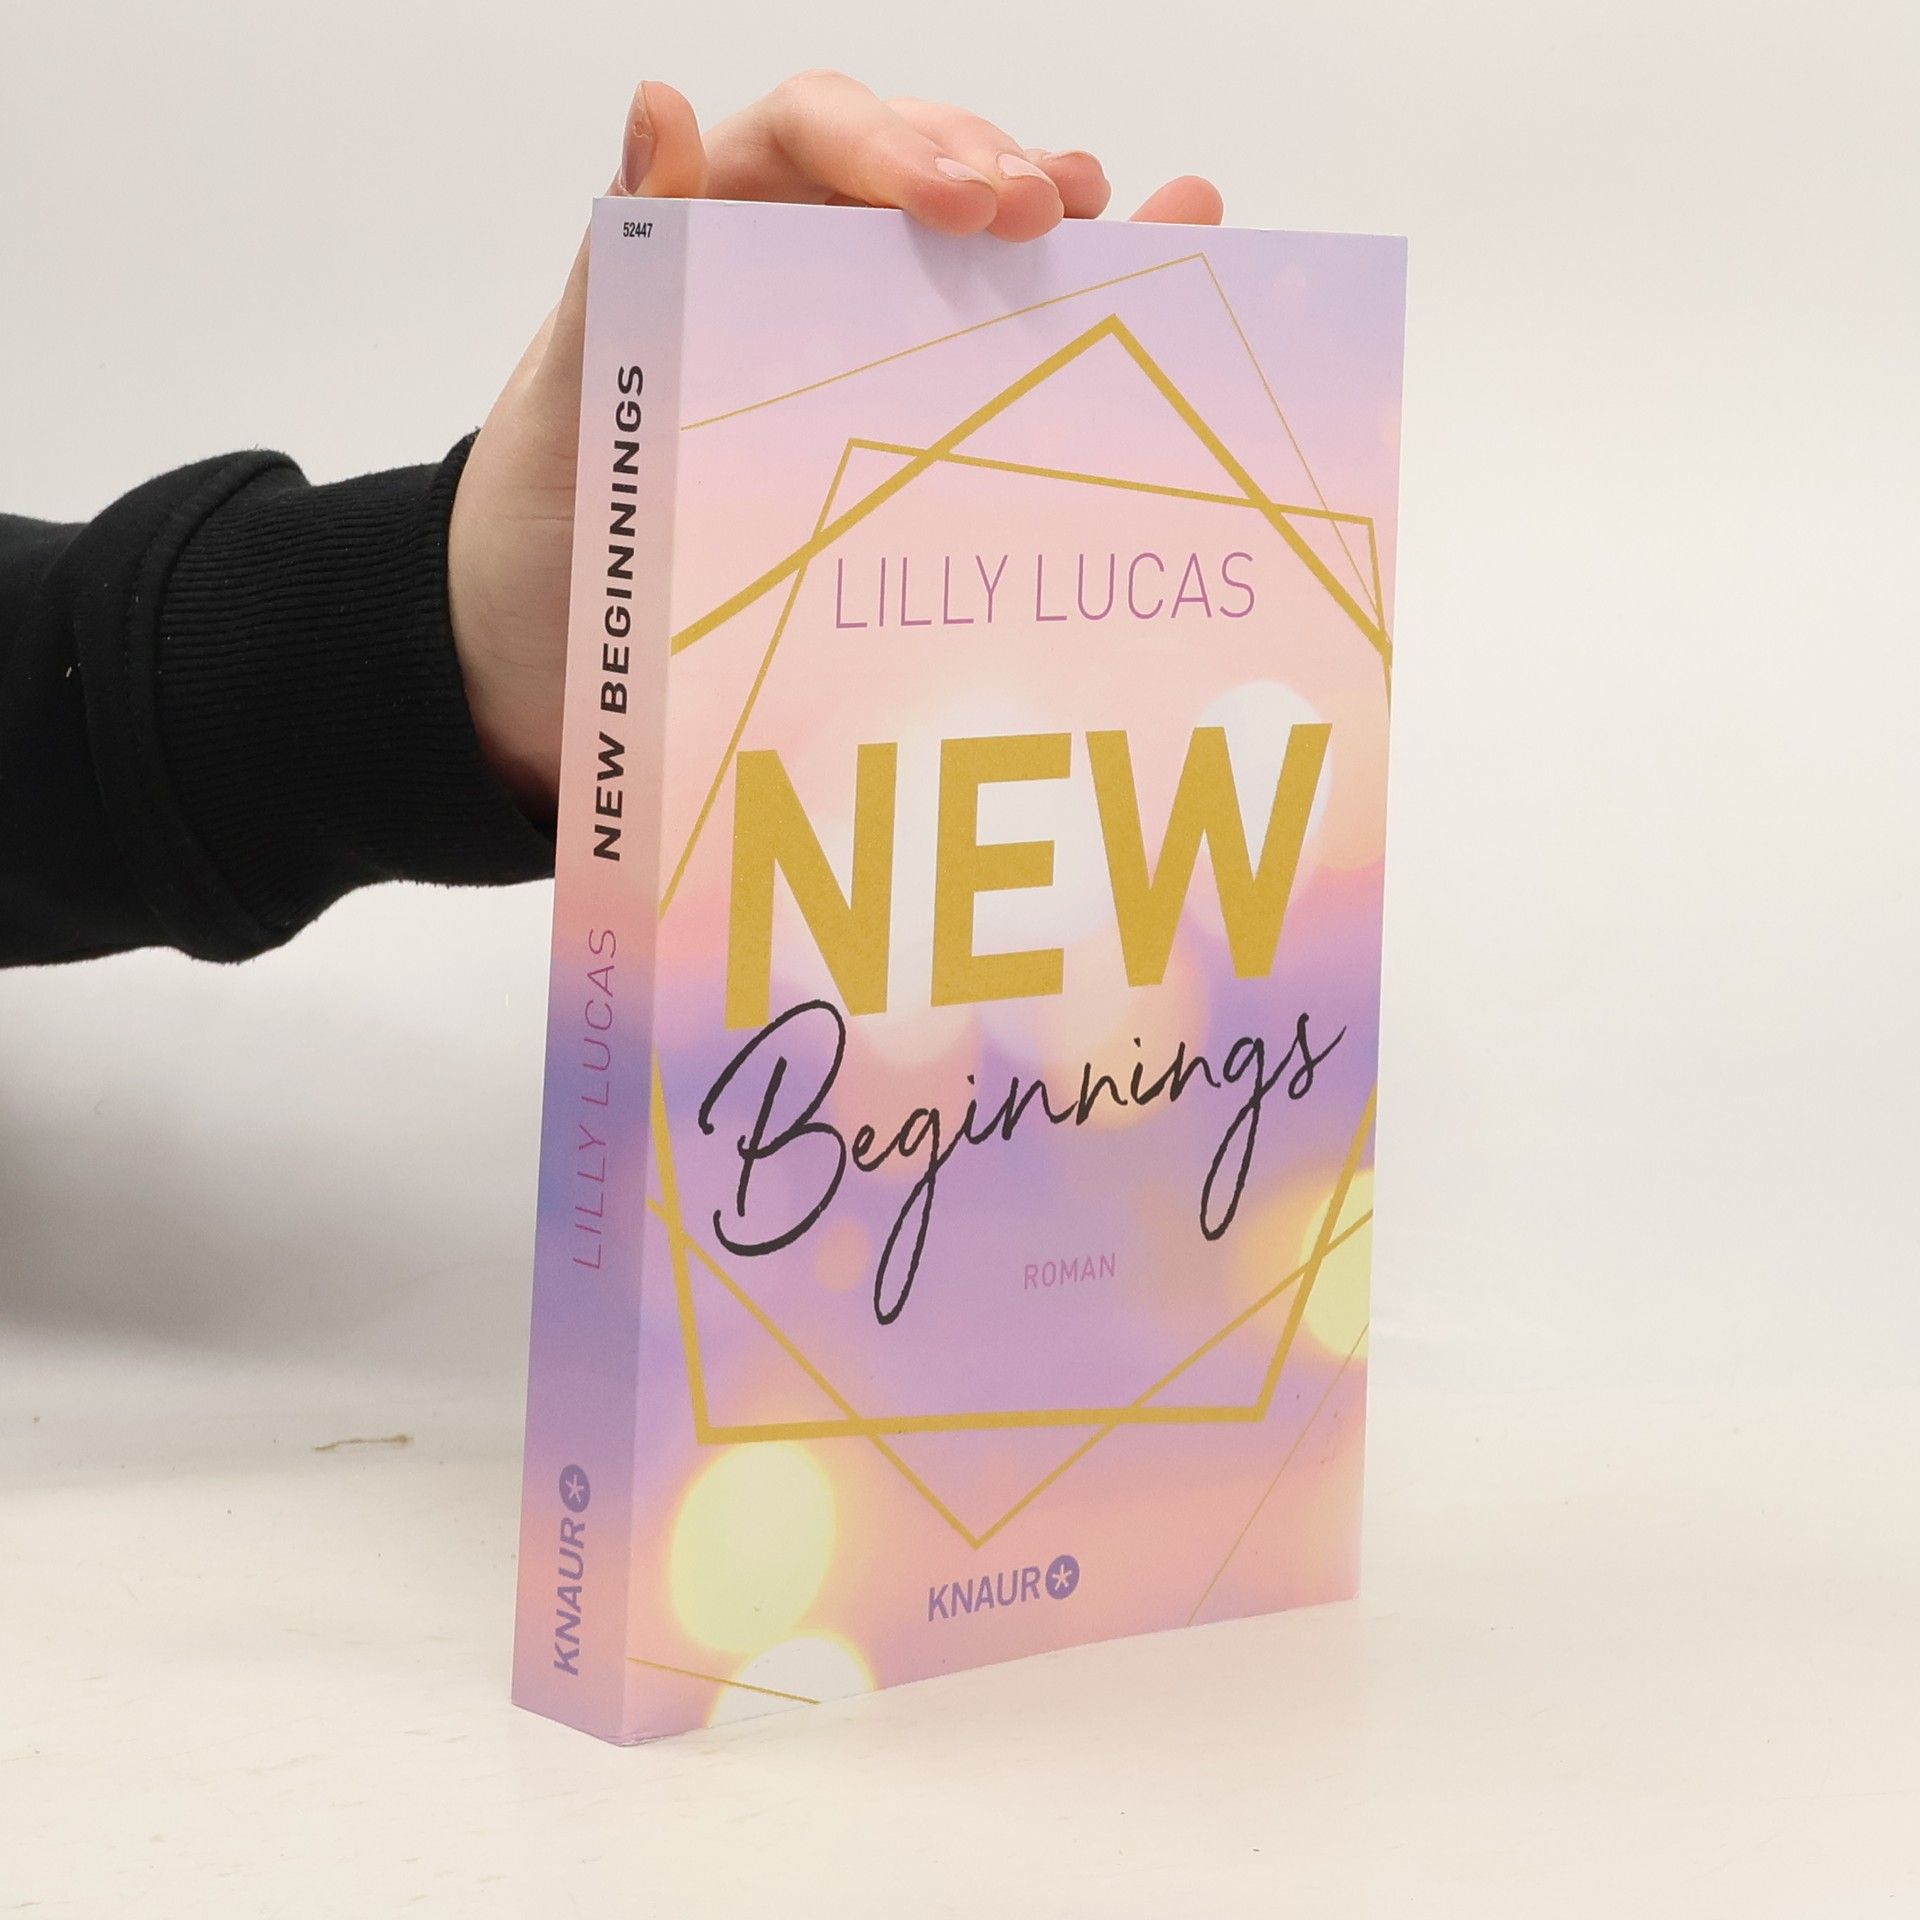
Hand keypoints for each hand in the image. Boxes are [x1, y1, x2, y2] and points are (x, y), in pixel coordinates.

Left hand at [448, 73, 1223, 818]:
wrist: (553, 650)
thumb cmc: (550, 519)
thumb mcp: (573, 390)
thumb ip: (620, 256)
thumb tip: (659, 102)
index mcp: (710, 229)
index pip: (816, 138)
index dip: (894, 145)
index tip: (957, 203)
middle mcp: (794, 265)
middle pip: (913, 170)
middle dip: (987, 172)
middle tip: (1049, 214)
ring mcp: (857, 339)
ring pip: (969, 246)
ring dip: (1056, 214)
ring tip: (1127, 211)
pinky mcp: (900, 418)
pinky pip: (991, 342)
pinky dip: (1071, 299)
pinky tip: (1149, 258)